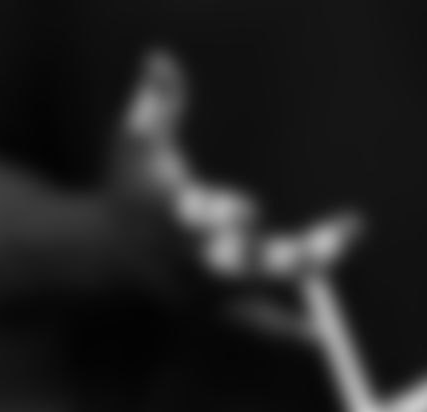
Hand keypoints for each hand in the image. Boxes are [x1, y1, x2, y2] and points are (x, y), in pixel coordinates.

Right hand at [109, 50, 359, 340]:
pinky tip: (316, 337)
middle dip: (270, 258)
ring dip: (288, 288)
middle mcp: (188, 257)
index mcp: (170, 215)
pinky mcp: (212, 313)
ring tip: (325, 289)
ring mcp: (200, 291)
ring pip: (250, 294)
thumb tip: (162, 58)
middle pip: (233, 262)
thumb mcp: (133, 143)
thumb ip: (156, 102)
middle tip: (317, 251)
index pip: (195, 215)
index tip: (247, 208)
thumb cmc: (126, 193)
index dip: (219, 213)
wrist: (101, 261)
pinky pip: (253, 325)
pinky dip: (283, 332)